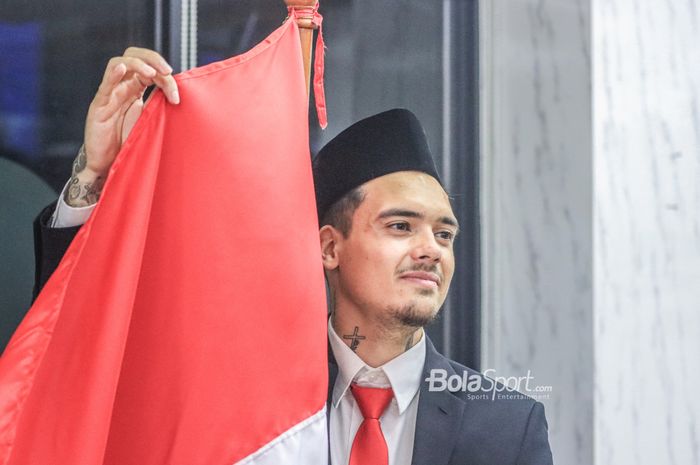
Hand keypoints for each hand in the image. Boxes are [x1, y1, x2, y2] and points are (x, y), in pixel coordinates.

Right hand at [83, 47, 179, 176]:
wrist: (110, 163)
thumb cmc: (128, 142)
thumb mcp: (150, 121)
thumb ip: (158, 106)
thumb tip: (178, 95)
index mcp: (135, 89)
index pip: (150, 69)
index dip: (165, 76)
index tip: (176, 95)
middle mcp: (121, 86)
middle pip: (133, 57)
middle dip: (153, 59)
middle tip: (168, 71)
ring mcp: (109, 94)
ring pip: (119, 64)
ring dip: (138, 64)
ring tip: (152, 72)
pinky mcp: (99, 105)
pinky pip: (105, 84)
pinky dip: (114, 73)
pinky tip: (123, 68)